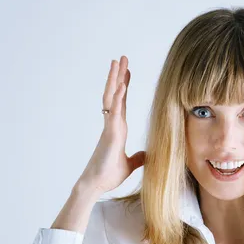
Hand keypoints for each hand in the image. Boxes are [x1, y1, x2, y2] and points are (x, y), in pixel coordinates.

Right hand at [77, 56, 145, 193]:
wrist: (95, 185)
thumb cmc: (108, 174)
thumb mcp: (130, 165)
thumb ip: (138, 157)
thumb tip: (147, 154)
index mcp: (118, 129)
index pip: (121, 102)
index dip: (123, 87)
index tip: (126, 72)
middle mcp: (113, 124)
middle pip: (115, 95)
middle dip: (118, 76)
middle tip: (121, 58)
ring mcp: (110, 127)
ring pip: (112, 98)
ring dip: (115, 79)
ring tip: (118, 61)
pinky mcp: (110, 134)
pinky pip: (114, 113)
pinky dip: (117, 98)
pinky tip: (121, 85)